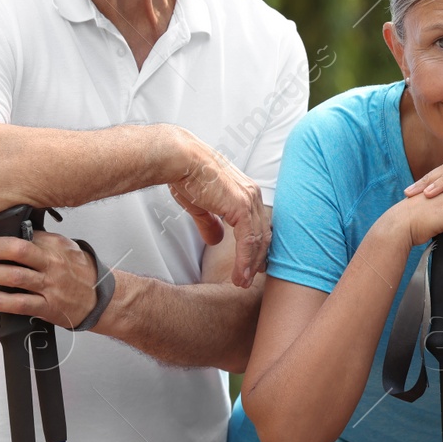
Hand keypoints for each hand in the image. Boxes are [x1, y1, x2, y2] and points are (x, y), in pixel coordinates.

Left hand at [0, 232, 101, 330]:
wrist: (100, 298)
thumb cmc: (80, 273)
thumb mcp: (66, 249)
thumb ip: (42, 242)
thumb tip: (12, 235)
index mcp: (56, 245)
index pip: (23, 234)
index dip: (0, 237)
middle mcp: (53, 263)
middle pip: (17, 250)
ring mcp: (50, 285)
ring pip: (14, 276)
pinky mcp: (48, 306)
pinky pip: (20, 303)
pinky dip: (0, 301)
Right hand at [165, 127, 268, 287]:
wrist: (180, 159)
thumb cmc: (187, 175)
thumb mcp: (201, 206)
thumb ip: (211, 223)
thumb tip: (215, 240)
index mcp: (246, 193)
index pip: (258, 225)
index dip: (257, 247)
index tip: (253, 265)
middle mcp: (252, 195)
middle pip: (262, 234)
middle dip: (257, 259)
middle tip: (250, 278)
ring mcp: (249, 200)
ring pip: (257, 240)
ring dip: (250, 265)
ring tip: (242, 282)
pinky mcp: (241, 206)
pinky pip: (248, 240)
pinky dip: (245, 260)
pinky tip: (240, 274)